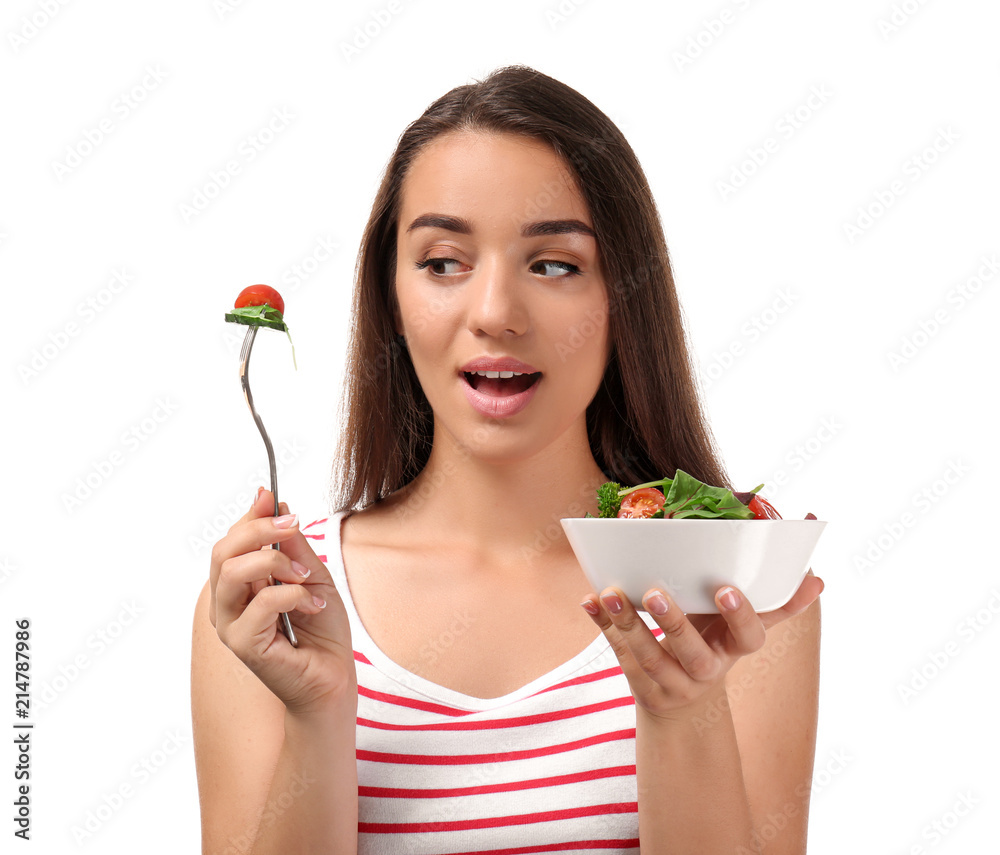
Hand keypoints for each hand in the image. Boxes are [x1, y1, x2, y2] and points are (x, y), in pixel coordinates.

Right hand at [209, 487, 355, 714]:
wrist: (333, 676)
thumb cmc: (322, 630)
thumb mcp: (312, 575)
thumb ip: (292, 544)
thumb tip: (275, 503)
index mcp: (239, 585)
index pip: (230, 541)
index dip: (250, 516)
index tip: (274, 500)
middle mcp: (226, 604)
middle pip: (223, 551)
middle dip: (260, 530)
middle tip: (295, 526)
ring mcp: (230, 625)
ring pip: (234, 572)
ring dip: (277, 563)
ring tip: (307, 578)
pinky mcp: (243, 645)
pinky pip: (262, 602)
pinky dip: (294, 595)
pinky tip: (314, 606)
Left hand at [579, 572, 823, 720]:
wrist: (686, 705)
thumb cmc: (716, 646)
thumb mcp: (743, 629)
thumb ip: (777, 604)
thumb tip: (818, 578)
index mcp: (735, 651)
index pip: (748, 639)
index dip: (739, 617)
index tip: (726, 588)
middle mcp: (706, 672)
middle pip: (691, 653)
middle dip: (674, 622)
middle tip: (656, 591)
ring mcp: (671, 683)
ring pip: (648, 656)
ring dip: (627, 623)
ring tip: (609, 592)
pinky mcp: (640, 684)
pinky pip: (619, 654)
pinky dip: (602, 626)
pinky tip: (589, 601)